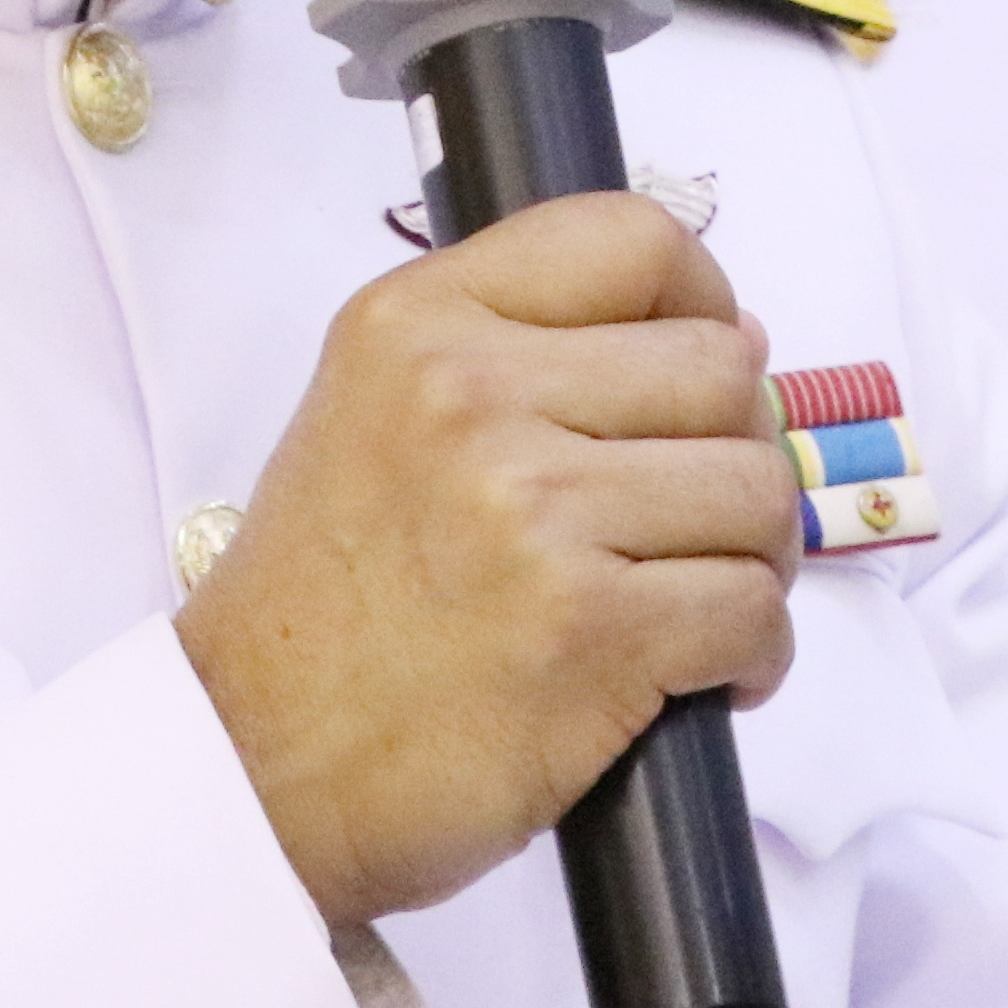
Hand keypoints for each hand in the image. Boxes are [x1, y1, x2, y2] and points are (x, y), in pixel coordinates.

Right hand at [175, 189, 795, 929]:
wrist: (252, 768)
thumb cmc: (322, 608)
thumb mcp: (372, 412)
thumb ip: (513, 352)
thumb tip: (722, 341)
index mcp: (418, 322)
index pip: (634, 239)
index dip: (702, 302)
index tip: (699, 374)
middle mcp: (473, 395)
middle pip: (722, 368)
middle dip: (739, 447)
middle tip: (698, 516)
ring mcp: (534, 512)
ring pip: (755, 490)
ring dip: (754, 556)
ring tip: (698, 597)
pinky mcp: (588, 631)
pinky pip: (752, 609)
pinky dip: (755, 651)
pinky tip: (705, 672)